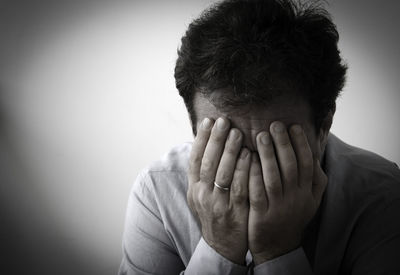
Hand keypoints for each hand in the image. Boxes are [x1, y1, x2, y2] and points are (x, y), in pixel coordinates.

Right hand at [187, 117, 250, 264]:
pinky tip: (249, 155)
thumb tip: (209, 143)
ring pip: (222, 173)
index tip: (208, 121)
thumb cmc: (215, 213)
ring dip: (229, 151)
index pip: (194, 159)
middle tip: (224, 121)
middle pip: (207, 163)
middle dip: (215, 140)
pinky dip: (243, 169)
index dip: (201, 139)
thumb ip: (204, 173)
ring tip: (237, 132)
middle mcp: (202, 195)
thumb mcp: (202, 195)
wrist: (222, 245)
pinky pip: (239, 187)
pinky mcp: (235, 212)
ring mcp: (218, 204)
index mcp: (194, 188)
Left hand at [248, 121, 326, 264]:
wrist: (279, 246)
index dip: (301, 143)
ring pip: (273, 177)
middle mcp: (296, 199)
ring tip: (260, 136)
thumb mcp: (310, 198)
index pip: (307, 163)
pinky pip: (257, 192)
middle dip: (283, 143)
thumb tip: (315, 150)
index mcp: (309, 192)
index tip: (293, 125)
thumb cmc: (293, 215)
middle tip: (274, 125)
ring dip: (267, 155)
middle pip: (290, 166)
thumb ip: (315, 177)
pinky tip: (247, 159)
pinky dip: (253, 174)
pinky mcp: (261, 215)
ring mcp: (279, 207)